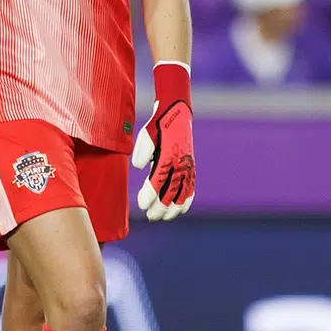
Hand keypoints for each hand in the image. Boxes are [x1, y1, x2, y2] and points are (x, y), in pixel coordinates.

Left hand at [130, 61, 195, 221]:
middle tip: (151, 216)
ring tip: (164, 217)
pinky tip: (181, 210)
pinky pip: (191, 187)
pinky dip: (187, 200)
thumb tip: (138, 166)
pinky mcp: (190, 166)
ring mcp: (187, 165)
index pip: (159, 179)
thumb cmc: (158, 124)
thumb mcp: (147, 132)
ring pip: (183, 192)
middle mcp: (180, 162)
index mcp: (168, 154)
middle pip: (171, 190)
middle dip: (161, 206)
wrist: (176, 113)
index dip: (150, 194)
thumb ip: (143, 149)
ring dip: (174, 207)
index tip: (142, 205)